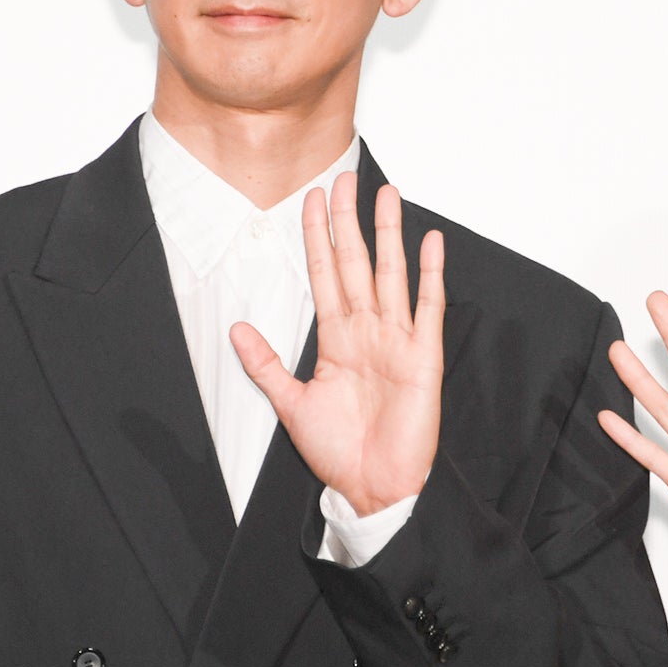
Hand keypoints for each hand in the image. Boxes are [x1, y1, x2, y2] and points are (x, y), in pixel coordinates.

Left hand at [231, 172, 444, 516]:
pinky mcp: (423, 356)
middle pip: (356, 262)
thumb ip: (266, 365)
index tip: (312, 200)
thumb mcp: (291, 405)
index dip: (318, 237)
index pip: (324, 274)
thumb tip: (237, 328)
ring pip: (391, 273)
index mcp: (336, 338)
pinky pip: (428, 307)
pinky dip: (430, 274)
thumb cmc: (339, 451)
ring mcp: (397, 340)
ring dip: (389, 233)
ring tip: (388, 195)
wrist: (374, 487)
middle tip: (344, 179)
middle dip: (348, 220)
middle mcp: (367, 330)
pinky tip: (429, 242)